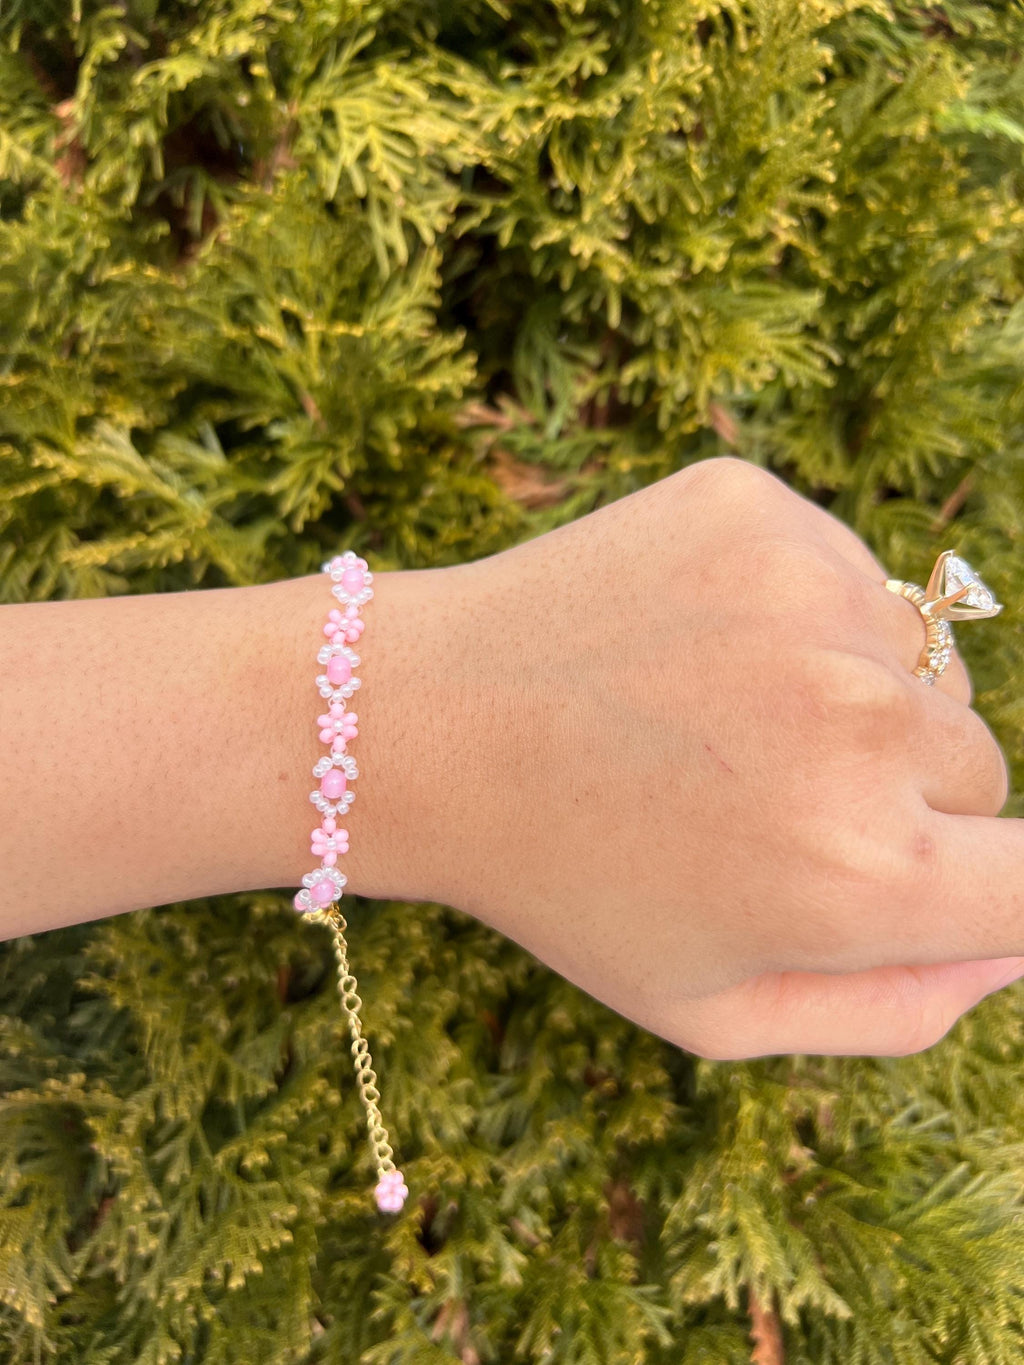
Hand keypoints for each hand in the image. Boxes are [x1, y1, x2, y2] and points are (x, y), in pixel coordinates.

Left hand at [410, 457, 1022, 1057]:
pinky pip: (854, 579)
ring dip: (856, 700)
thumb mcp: (717, 1009)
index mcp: (858, 875)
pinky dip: (802, 616)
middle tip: (758, 802)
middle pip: (977, 771)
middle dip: (901, 800)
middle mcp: (859, 726)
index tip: (946, 866)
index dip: (1003, 884)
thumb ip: (896, 1007)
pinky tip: (695, 645)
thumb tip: (1014, 947)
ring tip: (717, 720)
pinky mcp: (762, 515)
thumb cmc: (567, 883)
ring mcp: (813, 599)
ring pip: (923, 667)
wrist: (426, 726)